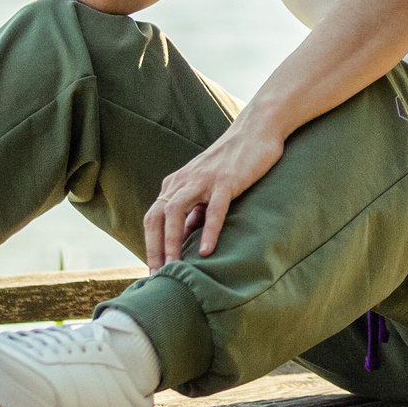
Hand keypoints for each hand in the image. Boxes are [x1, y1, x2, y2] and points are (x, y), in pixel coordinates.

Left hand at [144, 116, 284, 269]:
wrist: (257, 129)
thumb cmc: (233, 163)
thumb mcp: (207, 189)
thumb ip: (195, 213)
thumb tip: (184, 242)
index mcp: (175, 184)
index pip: (152, 219)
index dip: (150, 246)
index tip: (154, 272)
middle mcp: (183, 181)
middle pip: (155, 217)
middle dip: (154, 248)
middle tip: (158, 276)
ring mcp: (203, 180)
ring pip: (175, 212)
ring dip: (171, 241)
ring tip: (175, 267)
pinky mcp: (226, 180)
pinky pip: (213, 209)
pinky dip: (209, 231)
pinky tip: (208, 251)